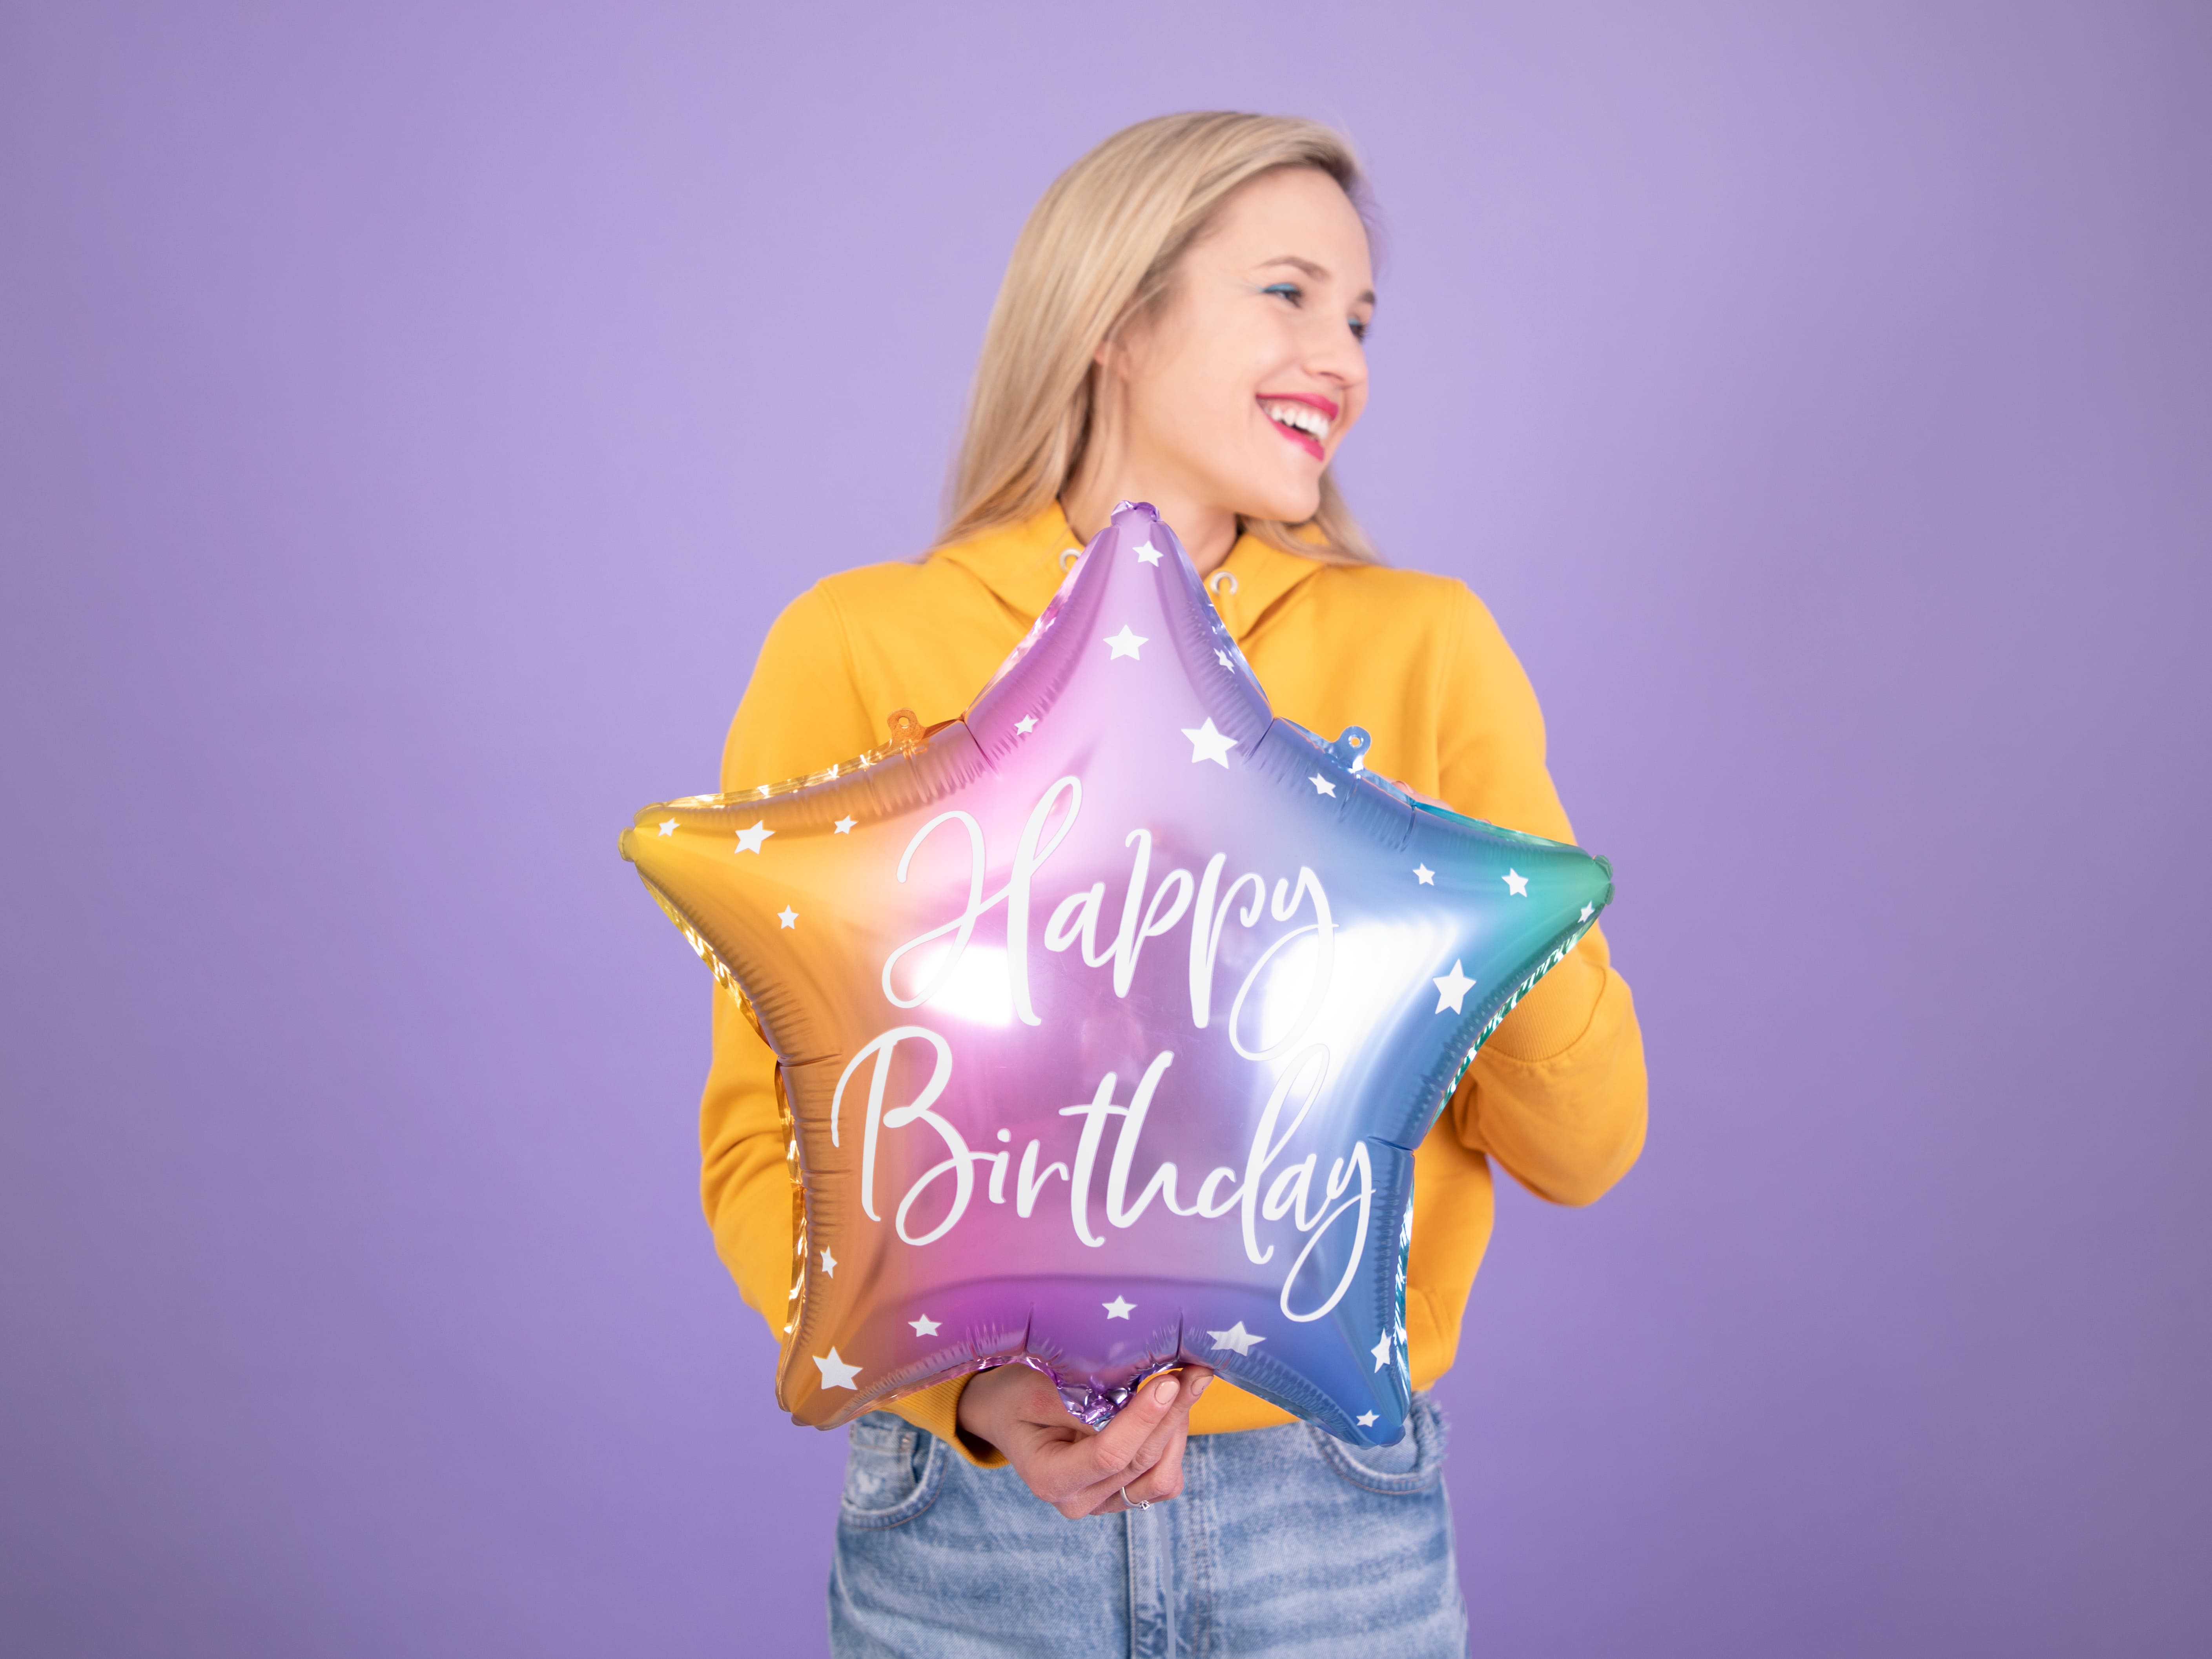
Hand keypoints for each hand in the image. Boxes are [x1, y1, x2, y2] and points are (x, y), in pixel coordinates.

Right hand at [955, 1361, 1214, 1517]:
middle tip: (1195, 1371)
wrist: (1008, 1415)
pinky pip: (1164, 1481)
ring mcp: (1104, 1503)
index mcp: (1049, 1478)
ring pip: (1161, 1477)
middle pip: (1141, 1463)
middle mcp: (1078, 1501)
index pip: (1108, 1455)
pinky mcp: (1124, 1495)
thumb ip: (1083, 1400)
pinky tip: (1172, 1411)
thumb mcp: (1038, 1390)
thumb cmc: (1018, 1397)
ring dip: (1179, 1430)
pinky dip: (1175, 1446)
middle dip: (1173, 1414)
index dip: (1143, 1419)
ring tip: (1185, 1385)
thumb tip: (1137, 1393)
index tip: (1168, 1381)